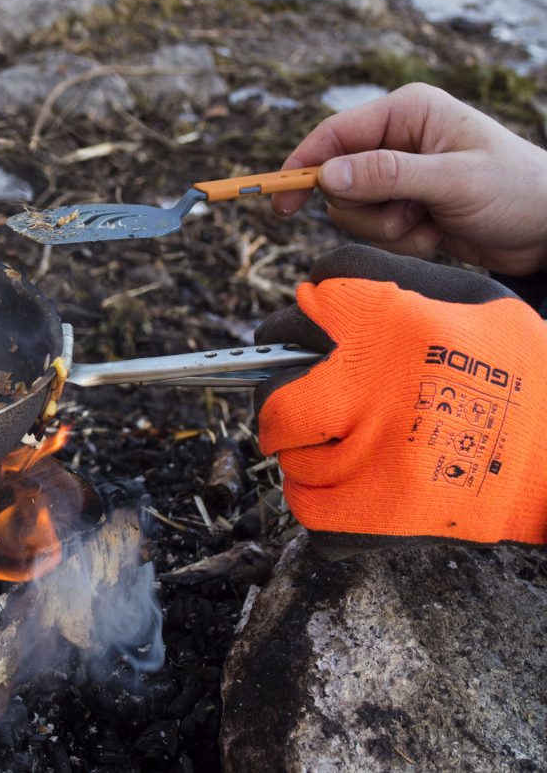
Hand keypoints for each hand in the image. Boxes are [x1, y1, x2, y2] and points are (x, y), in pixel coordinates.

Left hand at [255, 245, 546, 554]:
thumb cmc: (523, 370)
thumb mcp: (472, 296)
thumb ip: (392, 283)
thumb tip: (321, 289)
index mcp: (383, 321)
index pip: (305, 304)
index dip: (308, 319)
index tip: (316, 332)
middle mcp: (360, 383)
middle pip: (272, 379)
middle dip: (280, 385)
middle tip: (303, 394)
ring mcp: (358, 450)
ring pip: (283, 443)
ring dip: (302, 441)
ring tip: (340, 439)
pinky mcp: (364, 510)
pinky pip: (303, 500)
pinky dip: (315, 492)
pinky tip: (348, 479)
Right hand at [272, 83, 546, 275]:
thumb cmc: (517, 191)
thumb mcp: (454, 181)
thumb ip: (389, 175)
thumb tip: (328, 174)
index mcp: (407, 113)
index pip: (334, 135)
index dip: (303, 167)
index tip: (281, 202)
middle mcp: (397, 138)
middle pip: (337, 179)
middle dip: (366, 209)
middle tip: (408, 215)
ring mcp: (400, 174)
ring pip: (352, 210)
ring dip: (387, 229)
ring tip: (429, 223)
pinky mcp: (404, 204)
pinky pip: (374, 229)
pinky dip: (402, 240)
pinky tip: (438, 232)